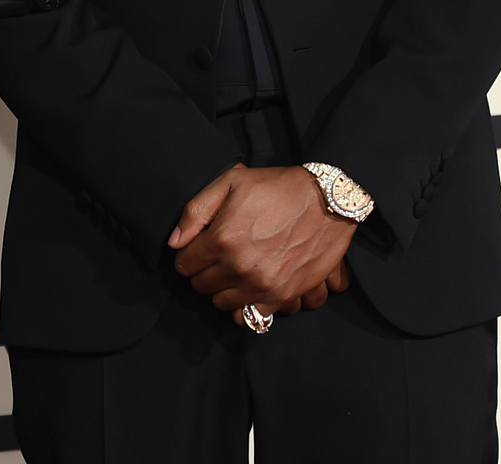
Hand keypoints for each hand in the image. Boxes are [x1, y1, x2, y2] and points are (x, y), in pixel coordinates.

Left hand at [168, 164, 356, 314]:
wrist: (326, 201)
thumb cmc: (276, 188)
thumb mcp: (229, 182)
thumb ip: (195, 212)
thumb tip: (174, 242)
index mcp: (222, 238)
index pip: (184, 264)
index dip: (188, 255)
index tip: (198, 248)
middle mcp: (239, 266)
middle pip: (201, 285)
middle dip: (203, 272)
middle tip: (216, 259)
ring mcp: (262, 285)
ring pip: (221, 303)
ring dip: (222, 290)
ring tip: (233, 273)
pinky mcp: (283, 296)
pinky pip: (250, 317)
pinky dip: (244, 307)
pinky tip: (247, 290)